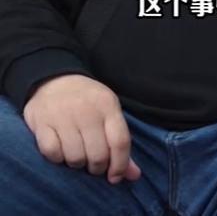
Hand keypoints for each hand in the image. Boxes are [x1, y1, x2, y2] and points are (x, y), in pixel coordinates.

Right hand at [22, 74, 141, 184]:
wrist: (54, 80)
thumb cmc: (86, 101)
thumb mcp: (108, 112)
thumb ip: (119, 143)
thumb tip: (134, 175)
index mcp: (108, 105)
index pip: (120, 141)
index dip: (120, 165)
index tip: (115, 177)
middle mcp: (87, 110)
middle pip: (98, 155)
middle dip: (97, 167)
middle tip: (93, 164)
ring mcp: (63, 115)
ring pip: (75, 158)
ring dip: (77, 163)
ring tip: (77, 154)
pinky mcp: (42, 123)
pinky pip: (52, 153)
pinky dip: (57, 158)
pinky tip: (60, 149)